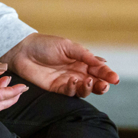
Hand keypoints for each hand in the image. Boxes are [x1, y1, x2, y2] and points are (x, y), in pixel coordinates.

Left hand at [0, 34, 118, 97]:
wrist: (23, 51)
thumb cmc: (45, 45)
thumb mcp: (67, 46)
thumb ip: (84, 55)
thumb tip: (102, 62)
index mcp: (82, 60)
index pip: (98, 69)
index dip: (107, 74)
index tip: (114, 78)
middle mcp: (77, 72)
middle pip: (94, 82)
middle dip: (101, 85)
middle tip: (105, 86)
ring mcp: (68, 81)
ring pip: (84, 90)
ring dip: (89, 88)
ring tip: (87, 81)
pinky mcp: (57, 89)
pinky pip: (70, 92)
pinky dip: (74, 89)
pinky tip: (74, 82)